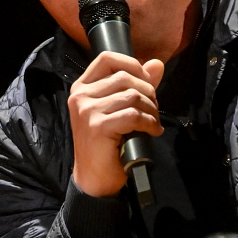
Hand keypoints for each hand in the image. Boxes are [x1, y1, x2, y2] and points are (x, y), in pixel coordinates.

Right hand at [68, 52, 164, 197]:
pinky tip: (152, 132)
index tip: (145, 82)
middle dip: (148, 92)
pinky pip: (134, 115)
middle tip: (153, 110)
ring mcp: (87, 111)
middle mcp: (80, 96)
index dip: (132, 65)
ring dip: (151, 110)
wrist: (94, 178)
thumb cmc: (106, 144)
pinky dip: (150, 123)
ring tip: (153, 123)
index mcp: (81, 88)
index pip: (107, 58)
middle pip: (125, 77)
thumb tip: (157, 64)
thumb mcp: (118, 109)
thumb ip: (135, 85)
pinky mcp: (97, 126)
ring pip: (132, 96)